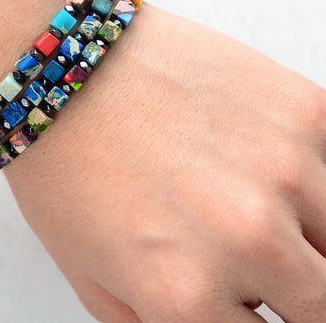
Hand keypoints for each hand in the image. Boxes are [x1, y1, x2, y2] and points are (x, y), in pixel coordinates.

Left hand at [5, 5, 325, 321]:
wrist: (65, 68)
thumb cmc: (67, 164)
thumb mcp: (93, 276)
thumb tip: (224, 322)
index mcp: (185, 293)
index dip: (253, 321)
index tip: (251, 301)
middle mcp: (246, 238)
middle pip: (322, 308)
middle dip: (297, 295)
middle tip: (262, 262)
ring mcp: (283, 167)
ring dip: (311, 238)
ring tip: (266, 213)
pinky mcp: (302, 108)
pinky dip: (314, 178)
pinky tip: (272, 166)